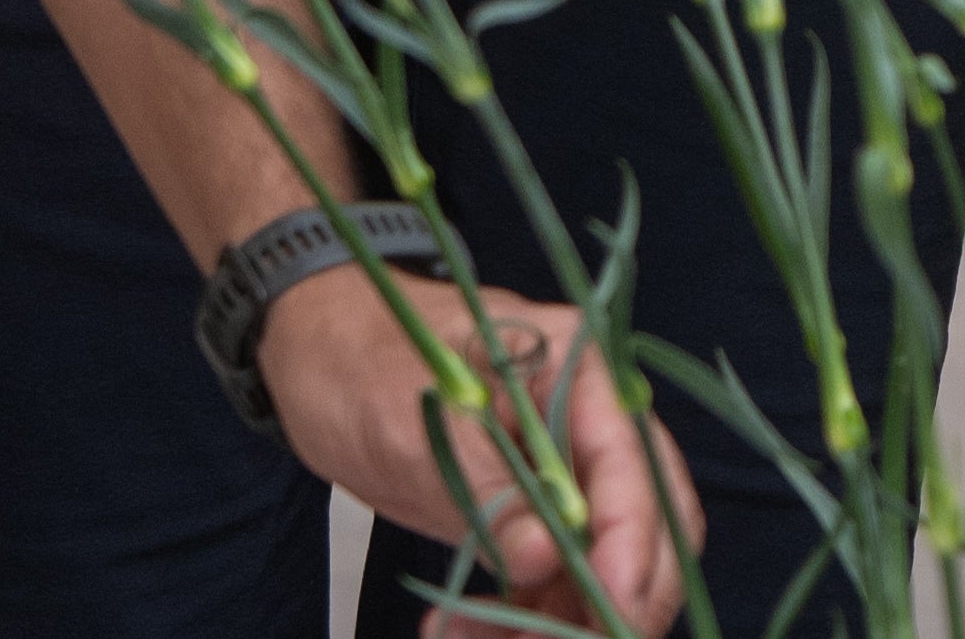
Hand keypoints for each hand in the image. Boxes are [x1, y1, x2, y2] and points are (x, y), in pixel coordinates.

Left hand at [261, 264, 694, 625]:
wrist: (320, 353)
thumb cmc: (368, 358)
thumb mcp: (422, 426)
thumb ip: (491, 492)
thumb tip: (546, 559)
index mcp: (582, 372)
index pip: (635, 469)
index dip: (633, 545)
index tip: (612, 608)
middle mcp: (590, 425)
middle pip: (644, 529)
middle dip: (612, 601)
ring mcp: (564, 476)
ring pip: (596, 573)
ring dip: (555, 622)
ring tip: (466, 638)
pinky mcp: (532, 519)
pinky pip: (549, 586)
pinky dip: (518, 620)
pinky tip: (459, 631)